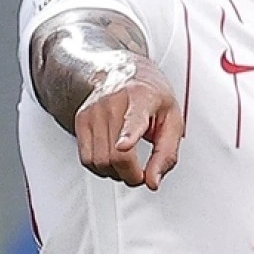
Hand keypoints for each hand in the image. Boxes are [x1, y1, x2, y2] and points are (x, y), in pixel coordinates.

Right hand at [74, 71, 182, 190]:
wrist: (122, 72)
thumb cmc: (150, 96)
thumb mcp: (173, 119)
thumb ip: (166, 153)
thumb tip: (153, 182)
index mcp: (141, 98)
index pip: (134, 119)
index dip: (128, 135)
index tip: (124, 146)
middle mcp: (113, 103)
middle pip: (116, 154)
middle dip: (130, 175)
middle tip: (141, 174)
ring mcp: (93, 111)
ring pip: (98, 161)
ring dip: (115, 174)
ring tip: (128, 165)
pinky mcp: (81, 120)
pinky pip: (86, 159)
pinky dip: (100, 168)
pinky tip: (112, 160)